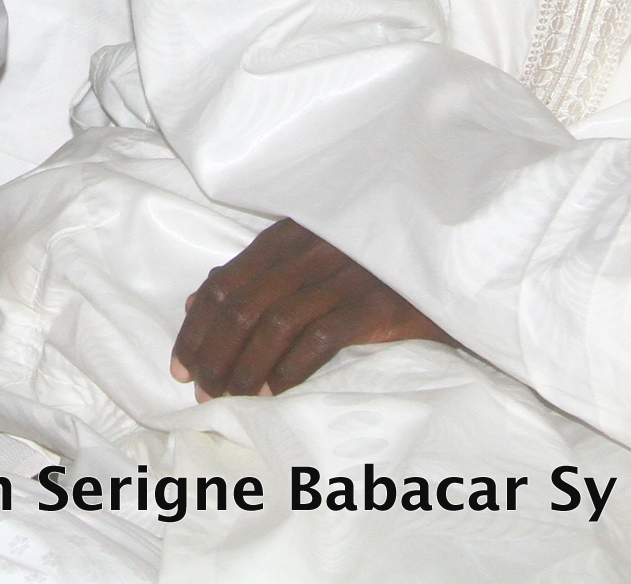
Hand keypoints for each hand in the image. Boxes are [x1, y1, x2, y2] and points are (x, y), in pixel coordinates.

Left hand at [169, 219, 449, 398]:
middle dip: (213, 354)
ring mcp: (346, 273)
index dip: (195, 327)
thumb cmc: (372, 266)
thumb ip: (254, 275)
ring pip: (274, 324)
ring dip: (244, 368)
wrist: (448, 267)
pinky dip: (289, 369)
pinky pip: (318, 339)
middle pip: (242, 304)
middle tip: (203, 391)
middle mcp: (313, 247)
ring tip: (232, 397)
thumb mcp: (309, 257)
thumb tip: (193, 300)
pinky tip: (274, 392)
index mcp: (291, 233)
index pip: (225, 281)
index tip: (181, 366)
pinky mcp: (376, 303)